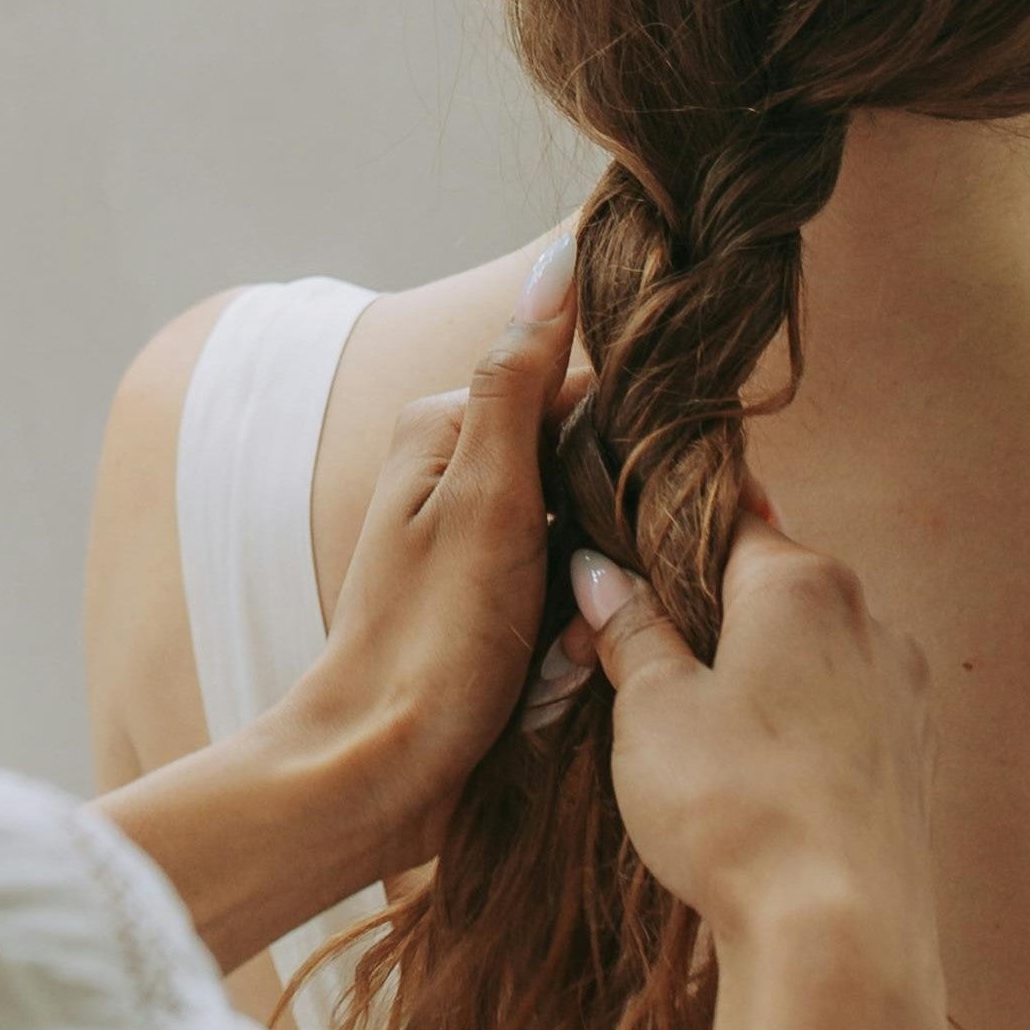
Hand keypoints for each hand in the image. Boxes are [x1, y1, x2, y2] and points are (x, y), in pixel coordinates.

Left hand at [267, 235, 581, 877]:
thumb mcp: (488, 498)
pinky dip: (577, 638)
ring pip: (591, 543)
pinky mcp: (494, 607)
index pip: (582, 398)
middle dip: (611, 539)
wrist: (378, 772)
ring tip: (559, 653)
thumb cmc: (430, 637)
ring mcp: (477, 545)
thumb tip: (561, 257)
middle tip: (579, 605)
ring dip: (595, 600)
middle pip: (591, 472)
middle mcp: (459, 476)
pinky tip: (556, 678)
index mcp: (448, 430)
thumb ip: (522, 380)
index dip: (632, 451)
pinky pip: (571, 602)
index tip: (651, 510)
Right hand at [573, 508, 950, 1029]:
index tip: (612, 583)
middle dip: (698, 615)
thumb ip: (631, 627)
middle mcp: (869, 619)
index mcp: (803, 583)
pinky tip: (748, 773)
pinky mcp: (912, 756)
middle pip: (766, 586)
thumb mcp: (652, 707)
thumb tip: (601, 572)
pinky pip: (838, 707)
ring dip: (747, 671)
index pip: (723, 518)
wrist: (837, 936)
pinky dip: (790, 720)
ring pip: (805, 649)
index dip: (655, 546)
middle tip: (629, 666)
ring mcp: (901, 690)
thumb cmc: (736, 807)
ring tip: (687, 733)